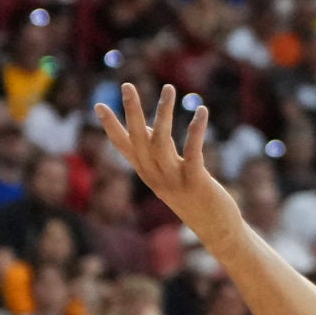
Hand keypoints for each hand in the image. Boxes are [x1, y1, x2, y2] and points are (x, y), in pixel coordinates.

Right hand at [95, 85, 240, 241]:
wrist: (216, 229)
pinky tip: (201, 111)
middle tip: (127, 85)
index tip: (99, 105)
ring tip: (169, 87)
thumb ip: (157, 153)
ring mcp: (173, 180)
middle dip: (131, 111)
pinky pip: (192, 152)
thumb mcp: (169, 174)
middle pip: (138, 139)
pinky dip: (195, 131)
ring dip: (163, 113)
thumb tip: (147, 127)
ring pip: (161, 143)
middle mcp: (154, 176)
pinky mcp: (195, 182)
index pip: (124, 147)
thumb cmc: (194, 197)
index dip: (111, 127)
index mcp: (147, 173)